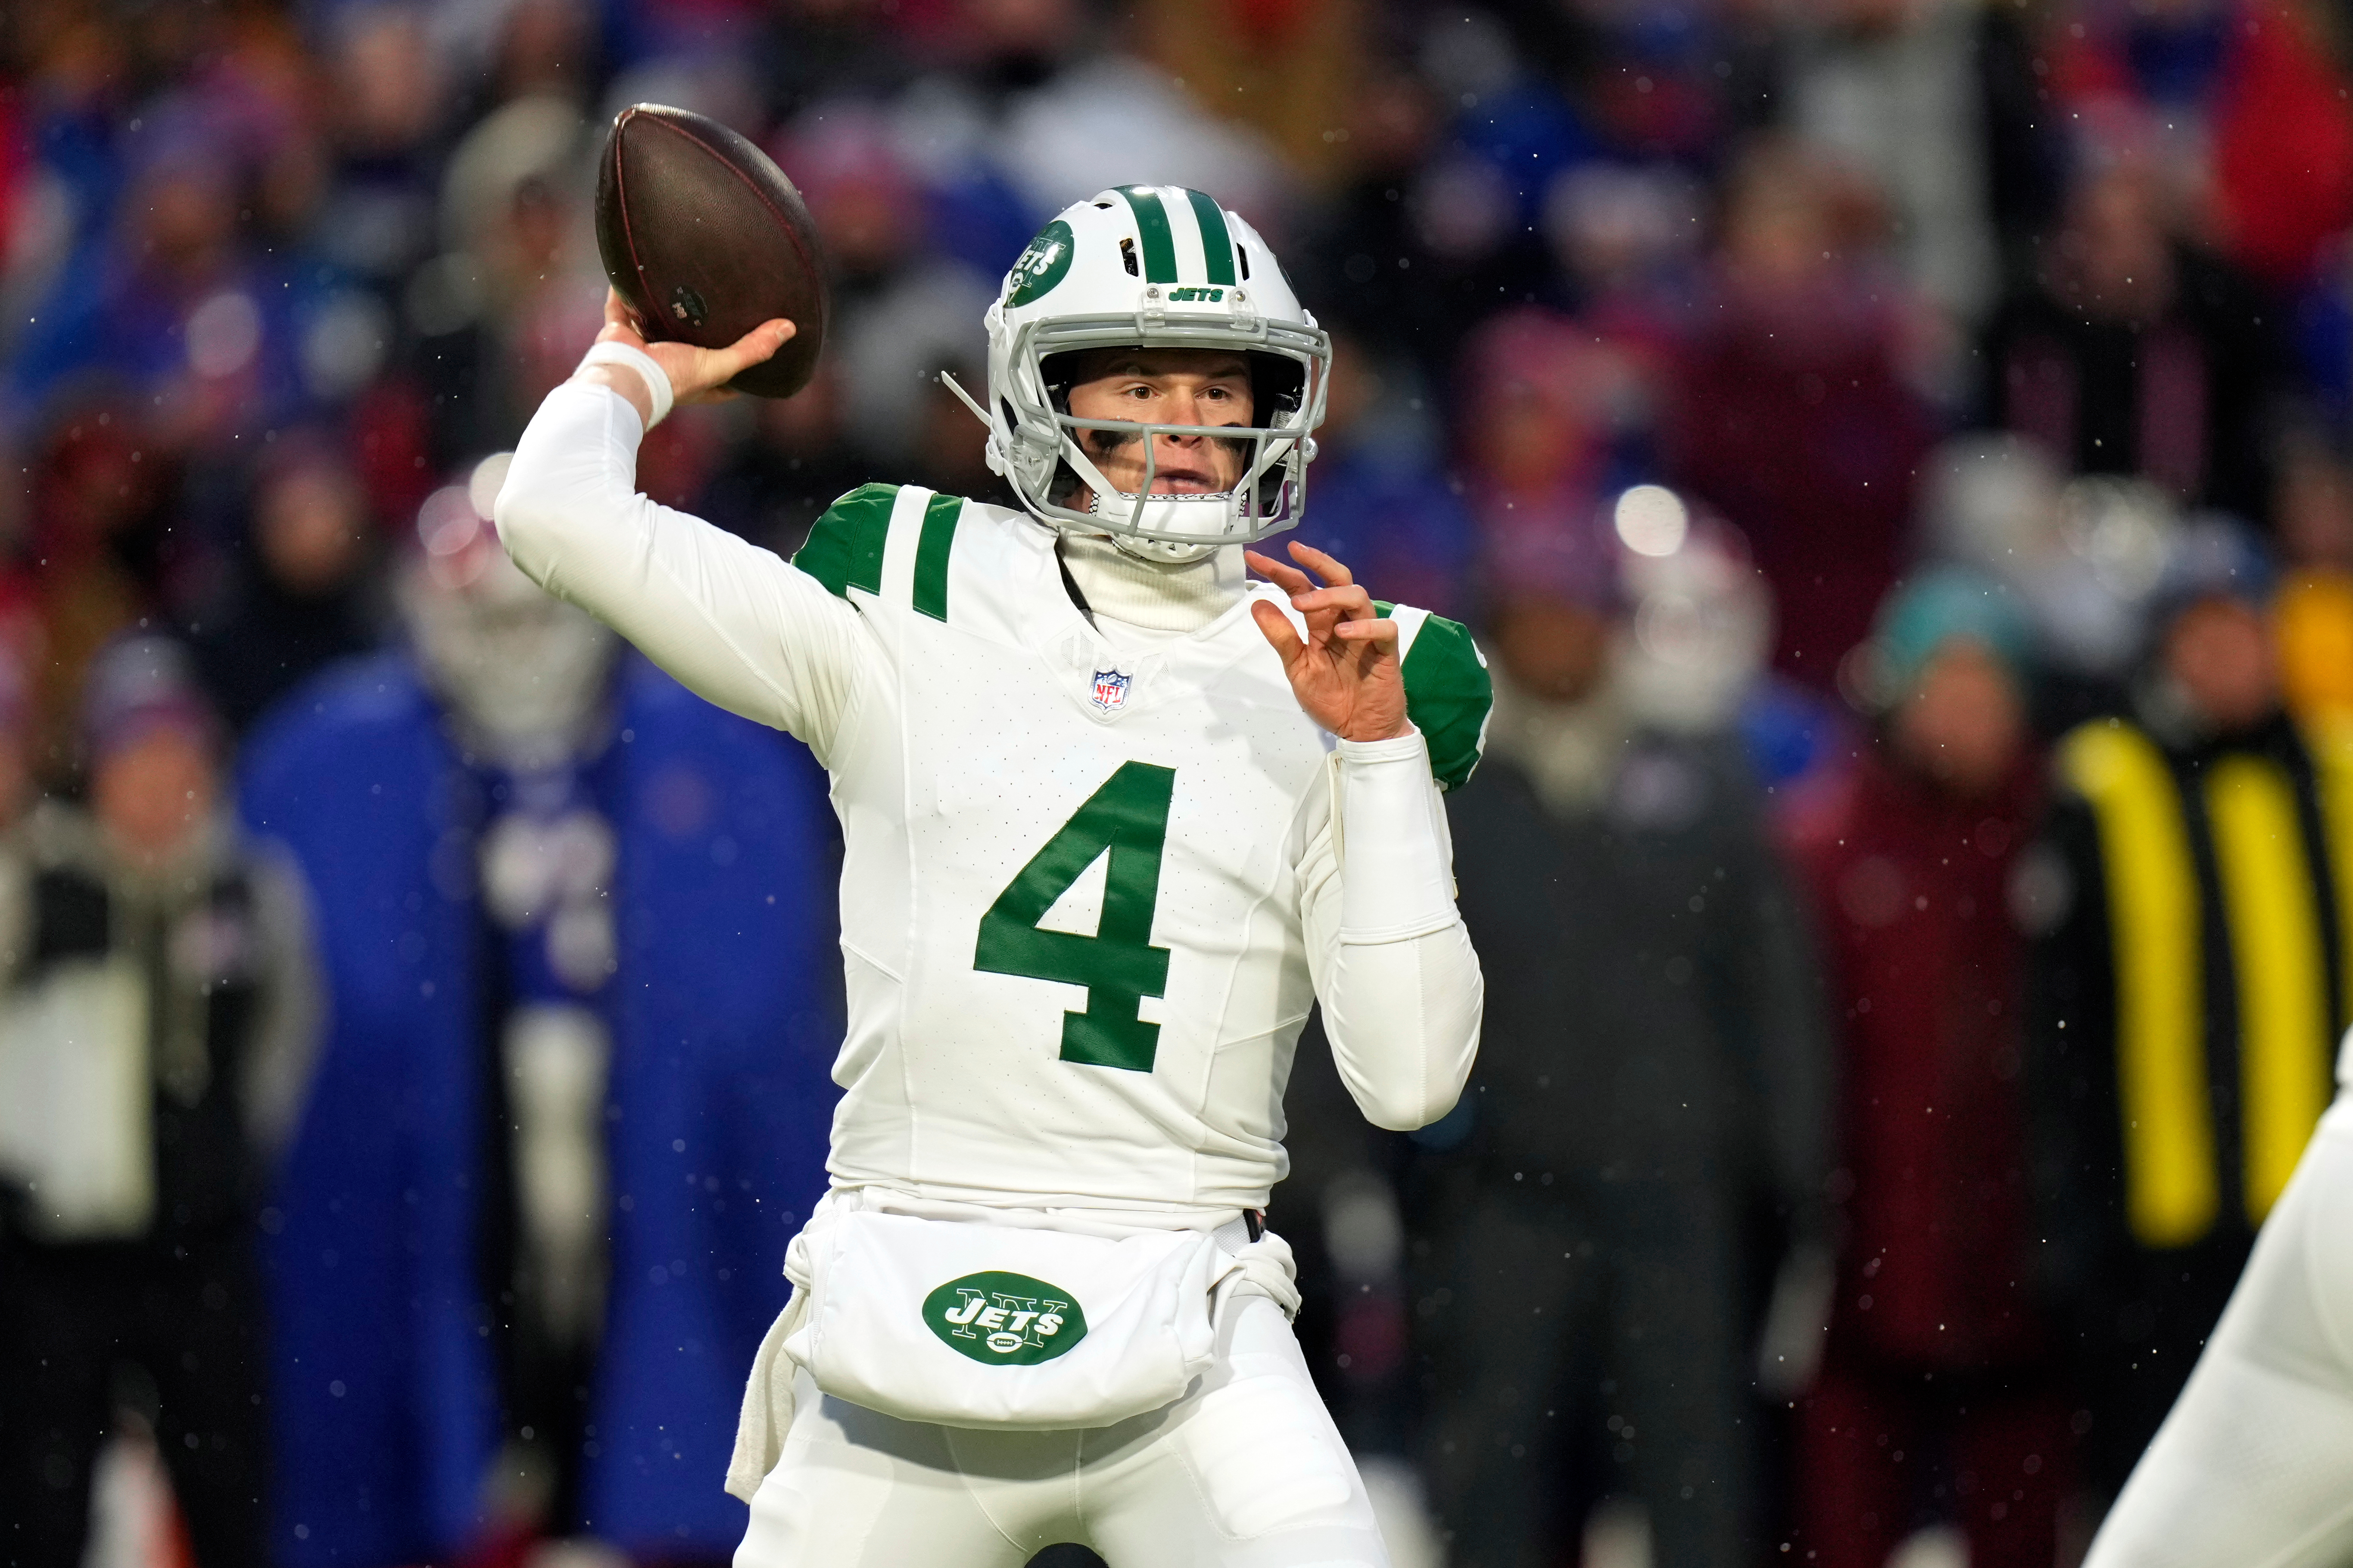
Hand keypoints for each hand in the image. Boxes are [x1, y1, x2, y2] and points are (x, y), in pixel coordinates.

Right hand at [579, 287, 794, 423]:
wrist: (624, 378)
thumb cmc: (671, 379)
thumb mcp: (719, 366)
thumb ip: (752, 349)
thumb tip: (789, 329)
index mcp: (695, 378)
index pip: (725, 373)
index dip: (740, 361)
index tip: (755, 342)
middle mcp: (669, 363)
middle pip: (689, 342)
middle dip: (699, 326)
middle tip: (716, 301)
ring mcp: (643, 347)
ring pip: (654, 321)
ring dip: (663, 305)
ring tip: (679, 281)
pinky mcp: (619, 332)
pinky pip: (620, 305)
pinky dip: (623, 290)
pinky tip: (634, 269)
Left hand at [1246, 541, 1410, 742]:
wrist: (1361, 732)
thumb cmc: (1332, 700)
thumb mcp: (1298, 669)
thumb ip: (1281, 637)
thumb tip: (1258, 604)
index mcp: (1322, 625)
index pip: (1302, 588)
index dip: (1280, 572)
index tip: (1255, 558)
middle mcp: (1344, 622)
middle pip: (1337, 579)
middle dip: (1316, 562)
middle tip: (1293, 553)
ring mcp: (1366, 635)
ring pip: (1358, 597)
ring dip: (1330, 594)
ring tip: (1302, 603)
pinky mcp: (1386, 652)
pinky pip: (1384, 630)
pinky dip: (1364, 627)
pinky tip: (1343, 632)